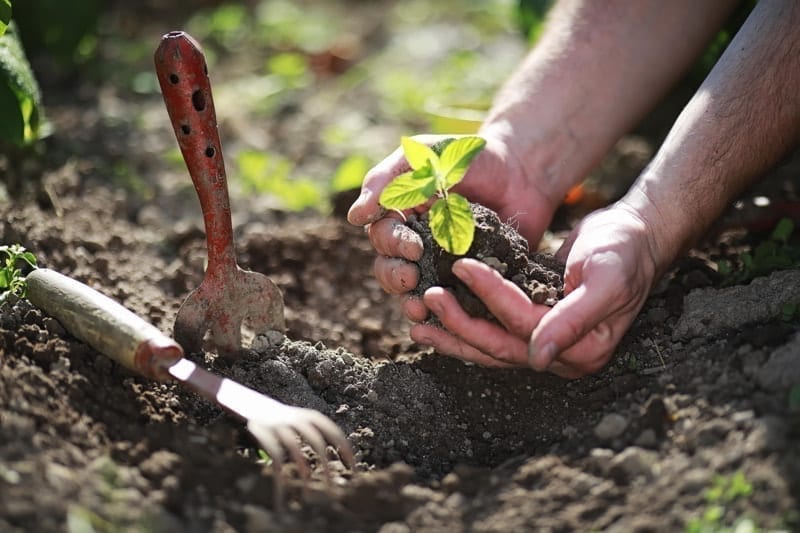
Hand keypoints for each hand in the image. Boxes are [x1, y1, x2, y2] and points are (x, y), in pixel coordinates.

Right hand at [348, 134, 560, 312]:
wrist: (523, 172)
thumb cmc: (469, 158)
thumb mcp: (426, 156)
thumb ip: (389, 179)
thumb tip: (355, 217)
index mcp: (400, 215)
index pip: (382, 236)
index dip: (392, 245)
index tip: (414, 246)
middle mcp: (416, 243)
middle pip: (390, 268)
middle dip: (395, 276)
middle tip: (412, 277)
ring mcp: (442, 264)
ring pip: (412, 291)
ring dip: (409, 301)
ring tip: (419, 307)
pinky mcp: (469, 280)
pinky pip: (450, 302)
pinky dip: (442, 313)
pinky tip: (443, 319)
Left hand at [413, 203, 660, 377]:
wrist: (635, 235)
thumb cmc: (626, 252)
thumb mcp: (606, 281)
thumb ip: (574, 321)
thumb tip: (539, 360)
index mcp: (582, 350)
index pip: (523, 326)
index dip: (491, 297)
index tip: (463, 266)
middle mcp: (561, 355)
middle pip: (498, 345)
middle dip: (459, 323)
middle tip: (428, 297)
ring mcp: (544, 343)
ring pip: (489, 346)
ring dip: (452, 333)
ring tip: (417, 321)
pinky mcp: (531, 325)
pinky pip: (492, 330)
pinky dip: (464, 323)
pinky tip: (437, 317)